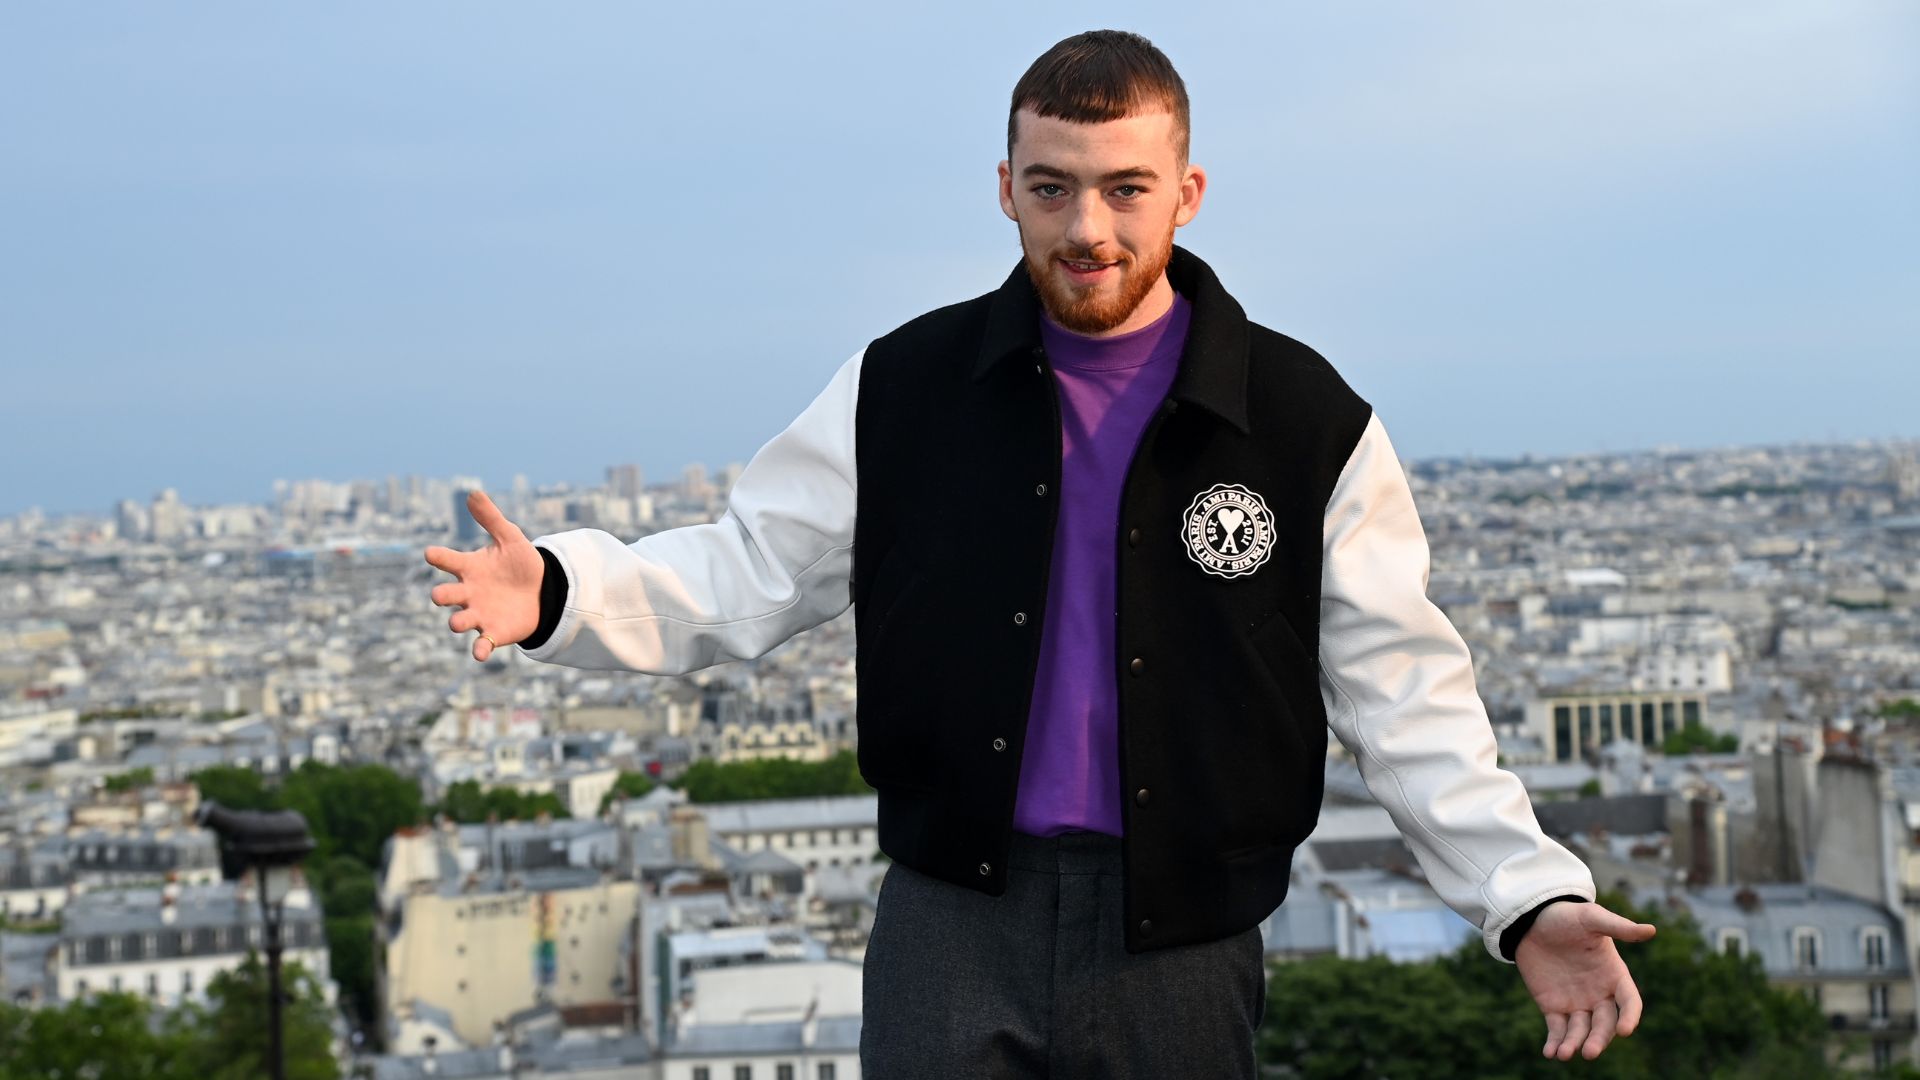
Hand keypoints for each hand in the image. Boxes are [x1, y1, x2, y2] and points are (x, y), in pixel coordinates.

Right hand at [423, 491, 543, 660]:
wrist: (543, 591)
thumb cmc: (520, 563)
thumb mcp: (510, 538)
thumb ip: (491, 518)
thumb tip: (473, 493)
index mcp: (469, 567)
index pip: (446, 560)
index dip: (438, 557)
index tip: (432, 554)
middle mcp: (468, 592)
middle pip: (444, 595)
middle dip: (441, 596)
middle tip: (441, 595)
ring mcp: (479, 614)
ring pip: (459, 622)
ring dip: (457, 623)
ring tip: (458, 623)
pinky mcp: (494, 633)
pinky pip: (482, 644)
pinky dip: (479, 650)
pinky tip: (480, 654)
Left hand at [1514, 901, 1656, 1060]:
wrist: (1531, 920)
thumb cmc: (1566, 916)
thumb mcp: (1591, 918)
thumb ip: (1618, 927)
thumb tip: (1651, 930)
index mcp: (1615, 975)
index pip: (1629, 1002)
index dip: (1630, 1017)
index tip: (1624, 1030)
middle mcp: (1600, 994)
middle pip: (1605, 1023)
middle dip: (1599, 1039)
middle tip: (1589, 1051)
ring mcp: (1577, 1003)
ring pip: (1581, 1031)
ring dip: (1575, 1044)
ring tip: (1564, 1053)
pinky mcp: (1553, 1007)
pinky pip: (1557, 1030)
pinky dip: (1555, 1043)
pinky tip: (1550, 1053)